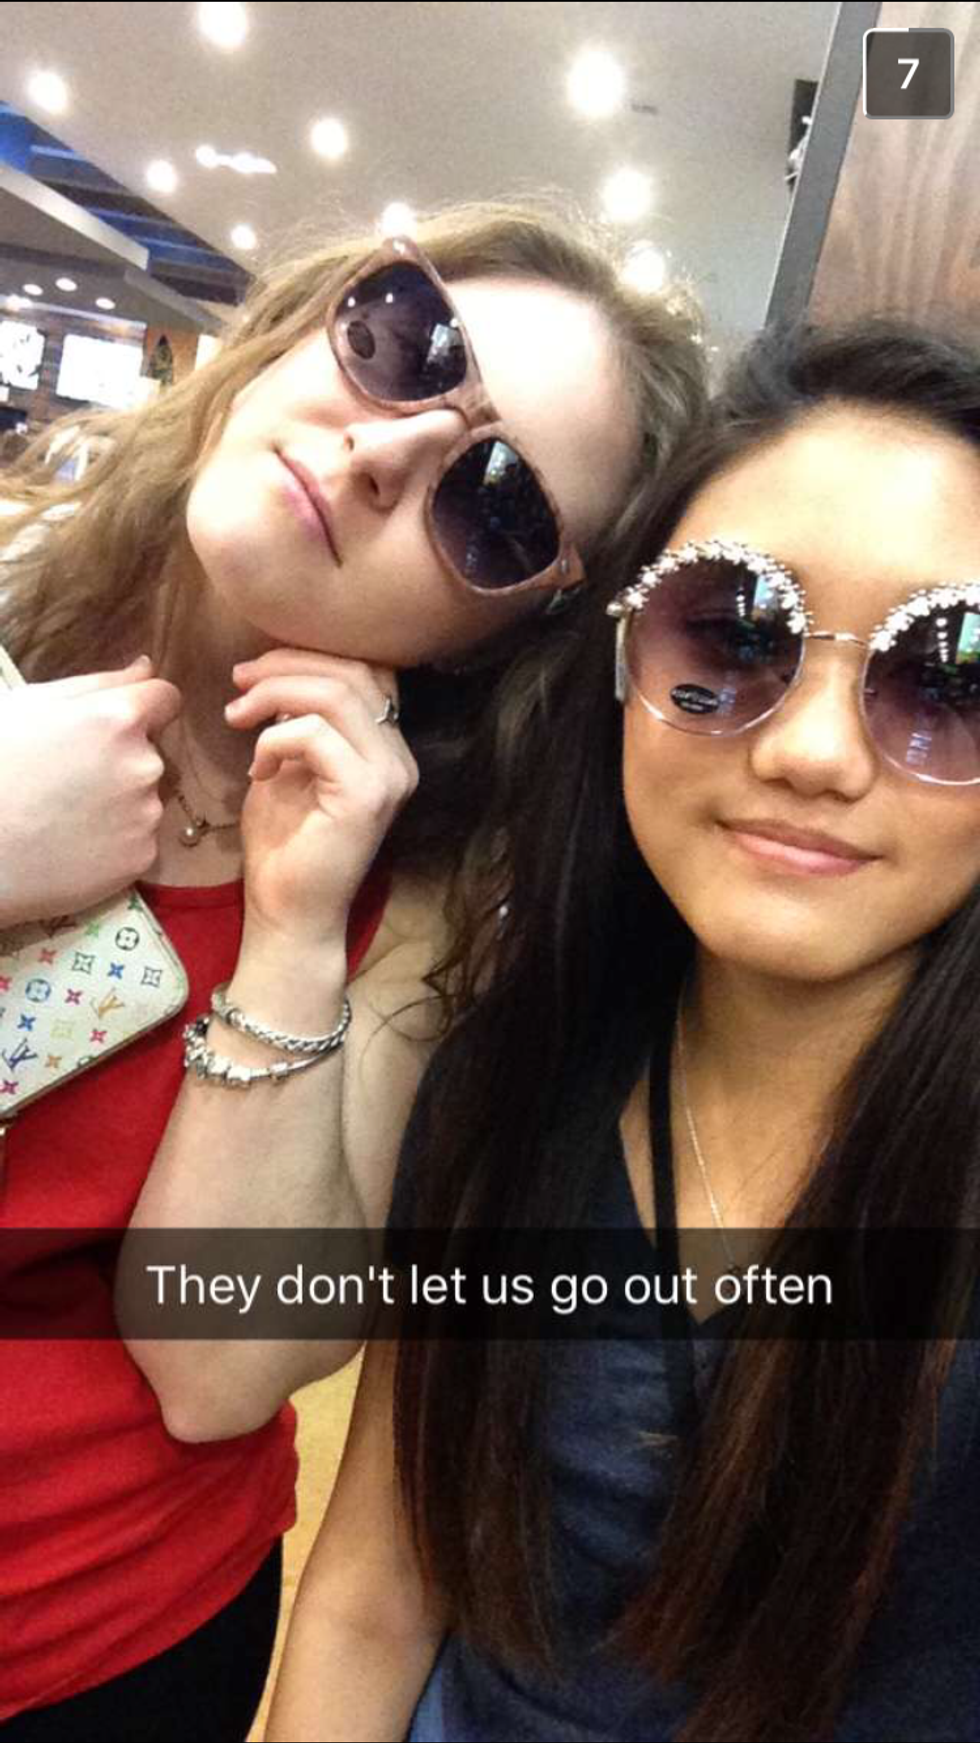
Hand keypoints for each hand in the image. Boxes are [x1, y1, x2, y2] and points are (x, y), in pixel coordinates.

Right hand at [0, 657, 180, 925]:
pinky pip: (139, 840)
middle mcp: (144, 764)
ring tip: (67, 814)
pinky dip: (115, 842)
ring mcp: (146, 815)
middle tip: (70, 778)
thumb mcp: (31, 706)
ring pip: (146, 798)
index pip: (166, 699)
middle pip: (153, 752)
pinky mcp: (142, 858)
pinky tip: (74, 843)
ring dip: (121, 803)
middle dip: (123, 759)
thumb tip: (146, 667)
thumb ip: (100, 683)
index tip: (114, 728)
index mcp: (118, 718)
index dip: (141, 711)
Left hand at [225, 650, 417, 944]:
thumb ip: (297, 721)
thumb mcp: (288, 766)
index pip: (368, 670)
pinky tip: (257, 768)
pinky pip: (316, 735)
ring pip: (338, 694)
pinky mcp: (364, 796)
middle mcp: (399, 758)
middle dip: (286, 665)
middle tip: (238, 681)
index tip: (255, 670)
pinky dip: (275, 739)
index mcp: (387, 748)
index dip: (310, 654)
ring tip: (236, 715)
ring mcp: (388, 776)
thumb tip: (277, 676)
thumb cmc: (284, 846)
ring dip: (275, 693)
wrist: (288, 914)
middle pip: (354, 671)